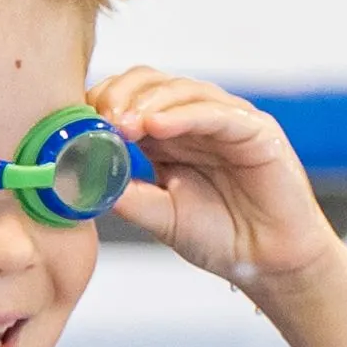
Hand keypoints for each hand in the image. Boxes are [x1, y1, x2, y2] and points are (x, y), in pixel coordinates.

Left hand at [92, 67, 346, 292]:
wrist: (268, 263)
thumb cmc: (219, 236)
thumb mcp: (160, 217)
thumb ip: (127, 196)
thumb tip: (83, 180)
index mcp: (168, 137)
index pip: (129, 99)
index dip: (103, 104)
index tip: (78, 124)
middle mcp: (195, 121)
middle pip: (152, 84)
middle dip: (120, 95)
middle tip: (99, 118)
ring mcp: (226, 121)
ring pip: (183, 91)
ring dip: (148, 102)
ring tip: (122, 123)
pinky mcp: (256, 129)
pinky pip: (218, 113)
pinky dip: (186, 114)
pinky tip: (157, 125)